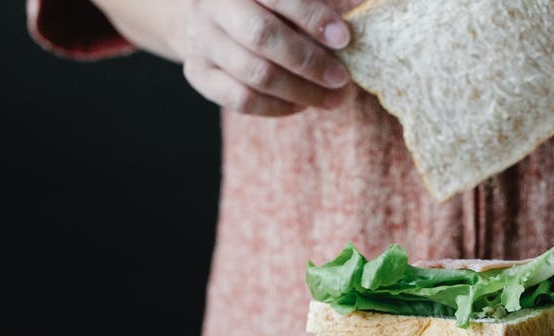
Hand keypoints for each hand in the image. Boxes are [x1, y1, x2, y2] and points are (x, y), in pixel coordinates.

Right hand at [180, 0, 351, 115]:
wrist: (211, 18)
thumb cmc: (263, 5)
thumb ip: (315, 4)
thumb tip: (354, 16)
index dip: (312, 17)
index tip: (343, 38)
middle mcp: (212, 7)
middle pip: (261, 37)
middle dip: (308, 61)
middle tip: (341, 78)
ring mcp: (201, 41)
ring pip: (254, 74)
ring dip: (300, 91)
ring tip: (332, 98)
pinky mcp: (199, 74)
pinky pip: (242, 100)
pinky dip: (277, 107)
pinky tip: (301, 104)